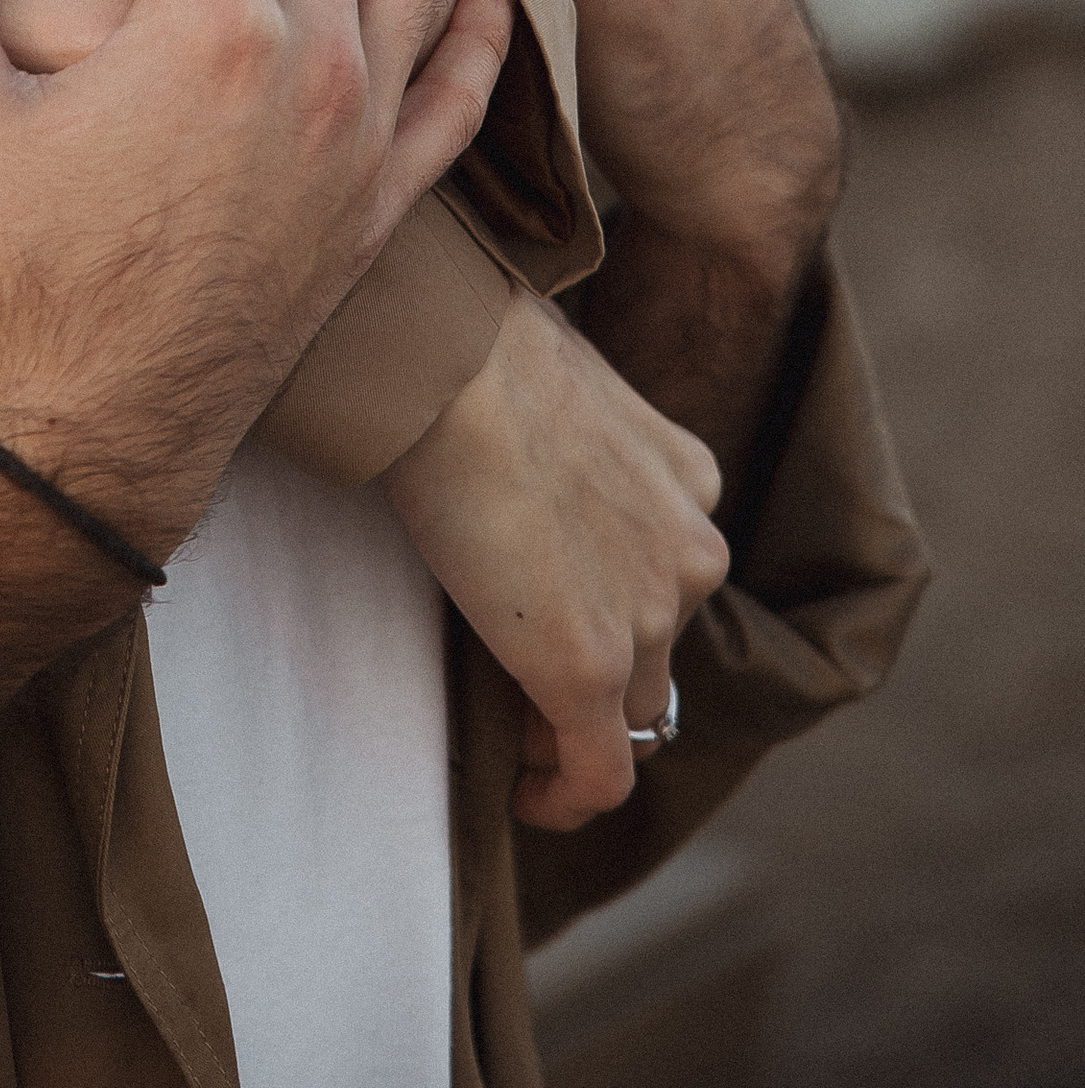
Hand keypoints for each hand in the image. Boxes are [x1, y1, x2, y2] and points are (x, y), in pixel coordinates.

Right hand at [382, 287, 726, 828]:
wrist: (450, 357)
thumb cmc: (474, 343)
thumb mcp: (554, 386)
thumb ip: (563, 442)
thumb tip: (508, 448)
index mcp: (687, 479)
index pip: (666, 576)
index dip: (621, 612)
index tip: (560, 621)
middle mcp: (691, 553)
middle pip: (657, 650)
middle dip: (602, 674)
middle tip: (526, 682)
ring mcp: (649, 617)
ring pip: (628, 710)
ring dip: (577, 727)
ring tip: (515, 731)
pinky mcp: (590, 670)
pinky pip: (599, 772)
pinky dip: (567, 796)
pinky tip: (526, 797)